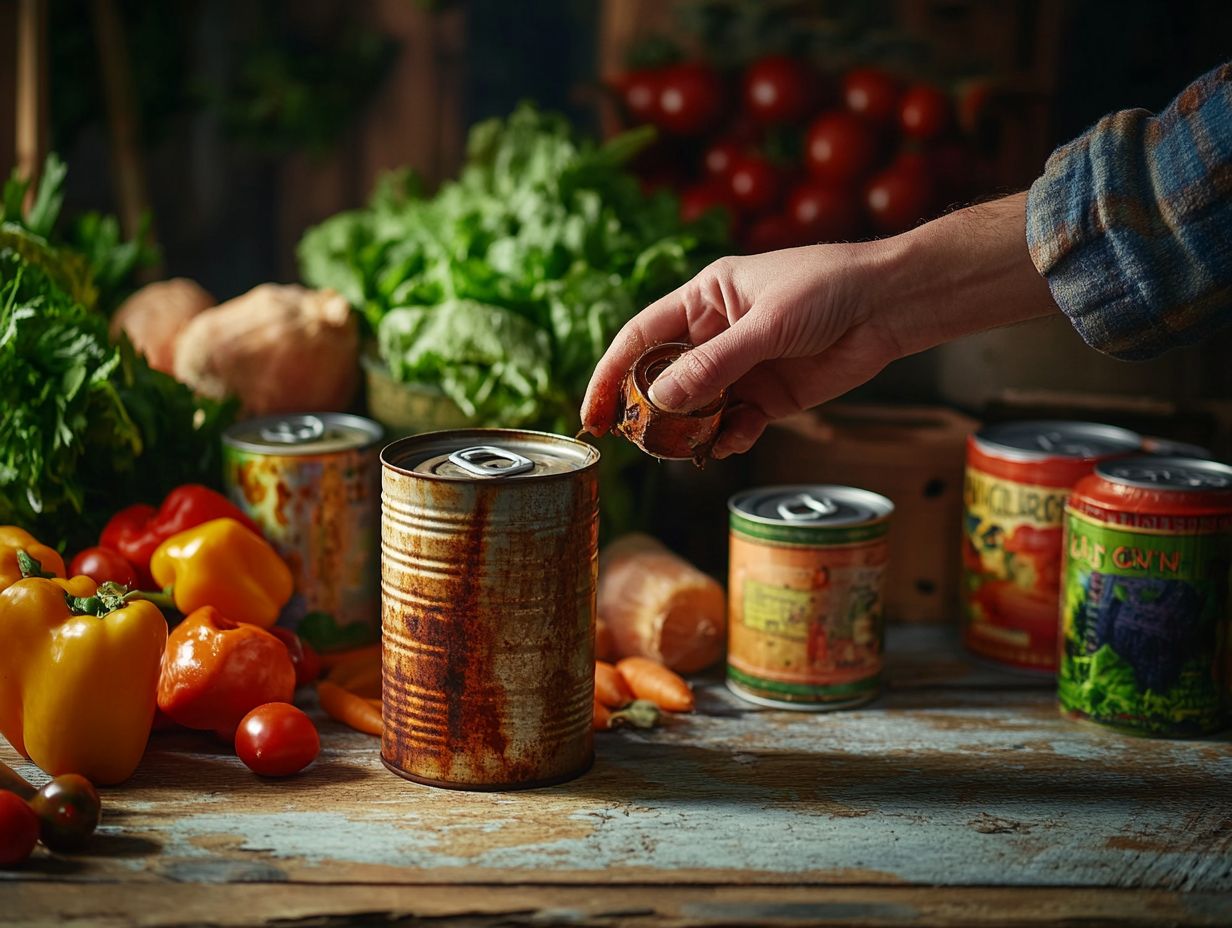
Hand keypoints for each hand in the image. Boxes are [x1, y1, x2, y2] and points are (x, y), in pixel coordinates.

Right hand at [581, 244, 899, 456]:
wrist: (890, 305)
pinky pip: (735, 422)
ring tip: (685, 449)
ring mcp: (742, 367)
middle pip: (663, 377)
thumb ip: (715, 364)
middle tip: (635, 443)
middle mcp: (716, 333)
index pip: (640, 337)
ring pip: (697, 407)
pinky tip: (731, 442)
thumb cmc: (828, 289)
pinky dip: (728, 436)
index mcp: (704, 298)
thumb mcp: (766, 324)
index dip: (611, 374)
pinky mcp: (770, 396)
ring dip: (688, 430)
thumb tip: (661, 400)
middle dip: (647, 411)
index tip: (593, 413)